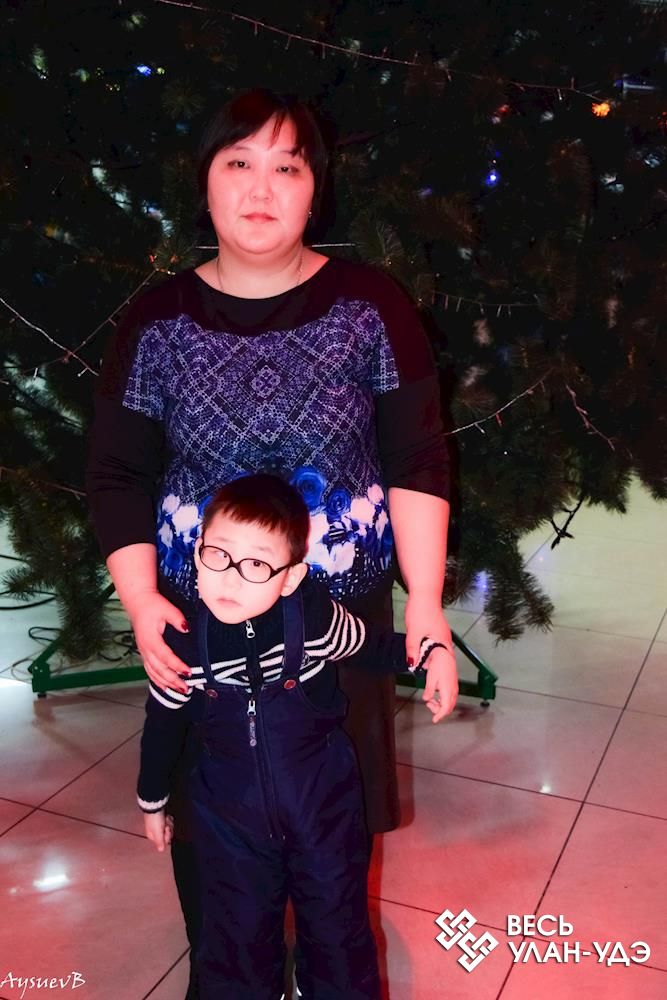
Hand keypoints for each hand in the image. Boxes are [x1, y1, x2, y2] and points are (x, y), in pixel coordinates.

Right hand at [127, 591, 191, 693]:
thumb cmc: (152, 604)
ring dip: (166, 683)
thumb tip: (186, 629)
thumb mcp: (167, 608)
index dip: (177, 666)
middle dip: (173, 680)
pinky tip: (165, 687)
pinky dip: (157, 680)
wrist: (137, 601)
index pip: (165, 657)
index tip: (189, 672)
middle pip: (159, 669)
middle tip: (186, 688)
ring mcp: (143, 651)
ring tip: (179, 691)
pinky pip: (149, 670)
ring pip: (153, 672)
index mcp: (150, 639)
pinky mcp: (144, 651)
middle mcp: (145, 648)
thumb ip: (177, 619)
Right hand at [144, 810, 173, 852]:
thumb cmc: (155, 820)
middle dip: (168, 829)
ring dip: (169, 823)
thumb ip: (160, 842)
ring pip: (169, 828)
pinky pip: (168, 822)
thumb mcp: (157, 832)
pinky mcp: (162, 819)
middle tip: (166, 824)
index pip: (164, 841)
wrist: (155, 806)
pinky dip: (169, 819)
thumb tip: (161, 850)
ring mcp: (159, 825)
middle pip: (167, 835)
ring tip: (166, 818)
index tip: (166, 829)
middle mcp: (155, 832)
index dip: (167, 836)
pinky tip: (167, 816)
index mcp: (152, 836)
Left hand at [404, 595, 457, 721]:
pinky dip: (440, 683)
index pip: (445, 679)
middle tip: (436, 717)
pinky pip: (445, 671)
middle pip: (452, 682)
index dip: (440, 696)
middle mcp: (447, 651)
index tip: (432, 709)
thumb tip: (412, 666)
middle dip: (446, 702)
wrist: (426, 596)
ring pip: (450, 678)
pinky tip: (432, 689)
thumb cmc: (420, 611)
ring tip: (432, 706)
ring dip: (444, 693)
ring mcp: (445, 650)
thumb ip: (413, 649)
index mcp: (442, 649)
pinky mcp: (441, 647)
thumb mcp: (413, 630)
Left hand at [422, 646, 458, 722]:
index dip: (439, 715)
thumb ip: (429, 691)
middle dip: (438, 710)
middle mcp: (453, 690)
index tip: (434, 720)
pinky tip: (436, 696)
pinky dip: (443, 700)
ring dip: (440, 705)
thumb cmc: (439, 664)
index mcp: (448, 690)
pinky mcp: (453, 685)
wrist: (445, 654)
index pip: (445, 708)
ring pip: (450, 703)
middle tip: (429, 705)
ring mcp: (454, 688)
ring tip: (431, 700)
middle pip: (448, 707)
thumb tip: (426, 698)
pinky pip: (450, 697)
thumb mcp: (430, 679)